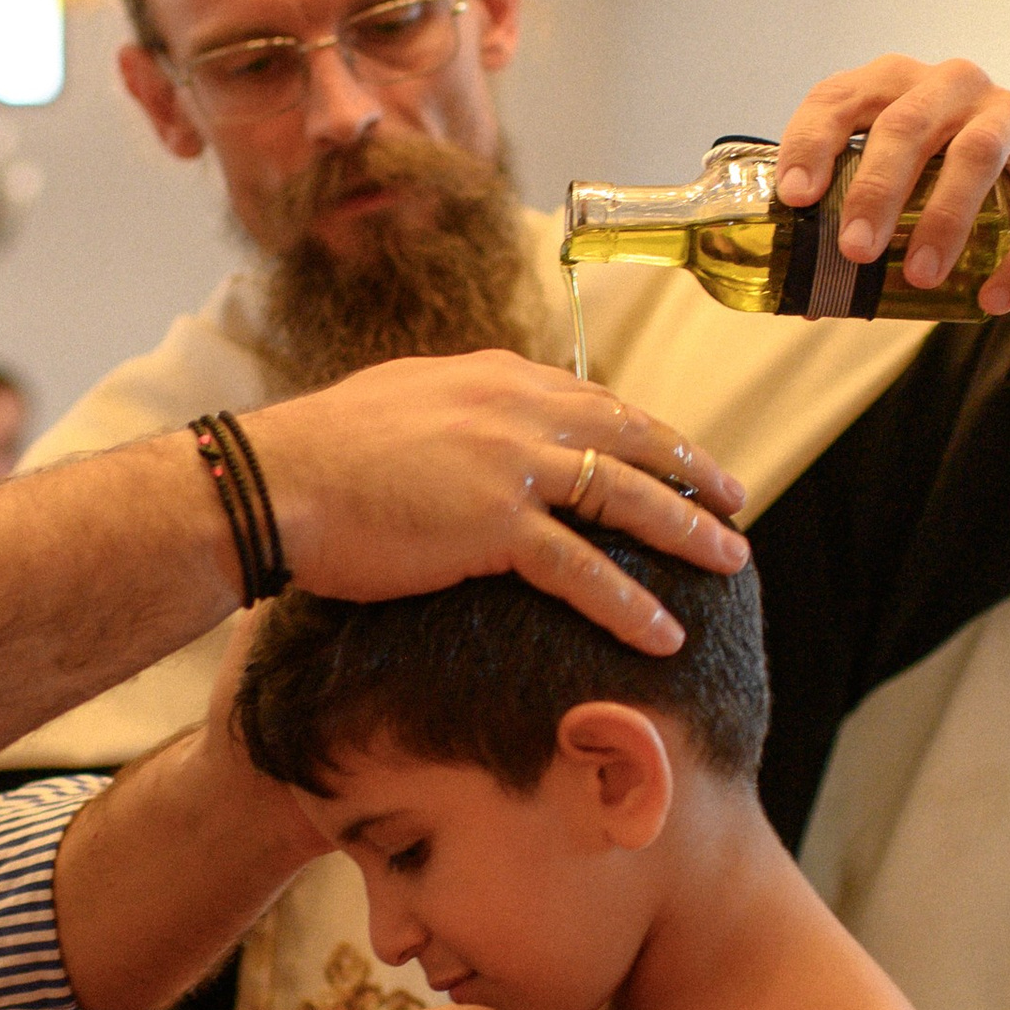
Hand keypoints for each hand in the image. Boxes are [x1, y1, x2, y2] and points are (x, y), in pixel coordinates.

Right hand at [242, 353, 747, 657]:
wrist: (272, 479)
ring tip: (731, 562)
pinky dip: (629, 601)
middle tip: (736, 499)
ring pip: (625, 497)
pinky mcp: (494, 522)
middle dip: (691, 470)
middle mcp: (515, 405)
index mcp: (493, 377)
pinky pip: (583, 567)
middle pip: (630, 438)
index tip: (680, 455)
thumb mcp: (398, 408)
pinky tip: (664, 632)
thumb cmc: (316, 454)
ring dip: (687, 531)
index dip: (645, 432)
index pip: (592, 401)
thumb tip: (470, 436)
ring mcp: (509, 461)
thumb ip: (453, 416)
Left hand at [772, 56, 1009, 313]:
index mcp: (895, 84)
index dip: (811, 144)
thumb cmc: (946, 184)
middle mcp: (952, 85)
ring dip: (945, 218)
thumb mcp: (898, 189)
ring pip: (975, 154)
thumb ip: (856, 229)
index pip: (840, 98)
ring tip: (920, 276)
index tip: (794, 199)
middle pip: (907, 123)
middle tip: (856, 251)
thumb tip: (810, 301)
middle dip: (877, 190)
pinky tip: (994, 298)